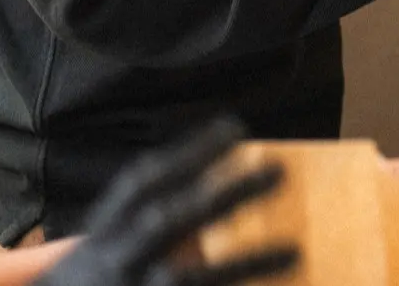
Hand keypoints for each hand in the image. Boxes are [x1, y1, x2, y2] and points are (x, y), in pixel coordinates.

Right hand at [31, 118, 296, 285]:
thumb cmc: (103, 274)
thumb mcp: (113, 238)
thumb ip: (155, 210)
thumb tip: (229, 182)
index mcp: (107, 228)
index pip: (144, 181)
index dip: (188, 152)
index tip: (236, 128)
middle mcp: (115, 258)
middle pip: (168, 221)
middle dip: (221, 196)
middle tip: (279, 173)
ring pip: (186, 279)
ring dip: (243, 264)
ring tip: (294, 251)